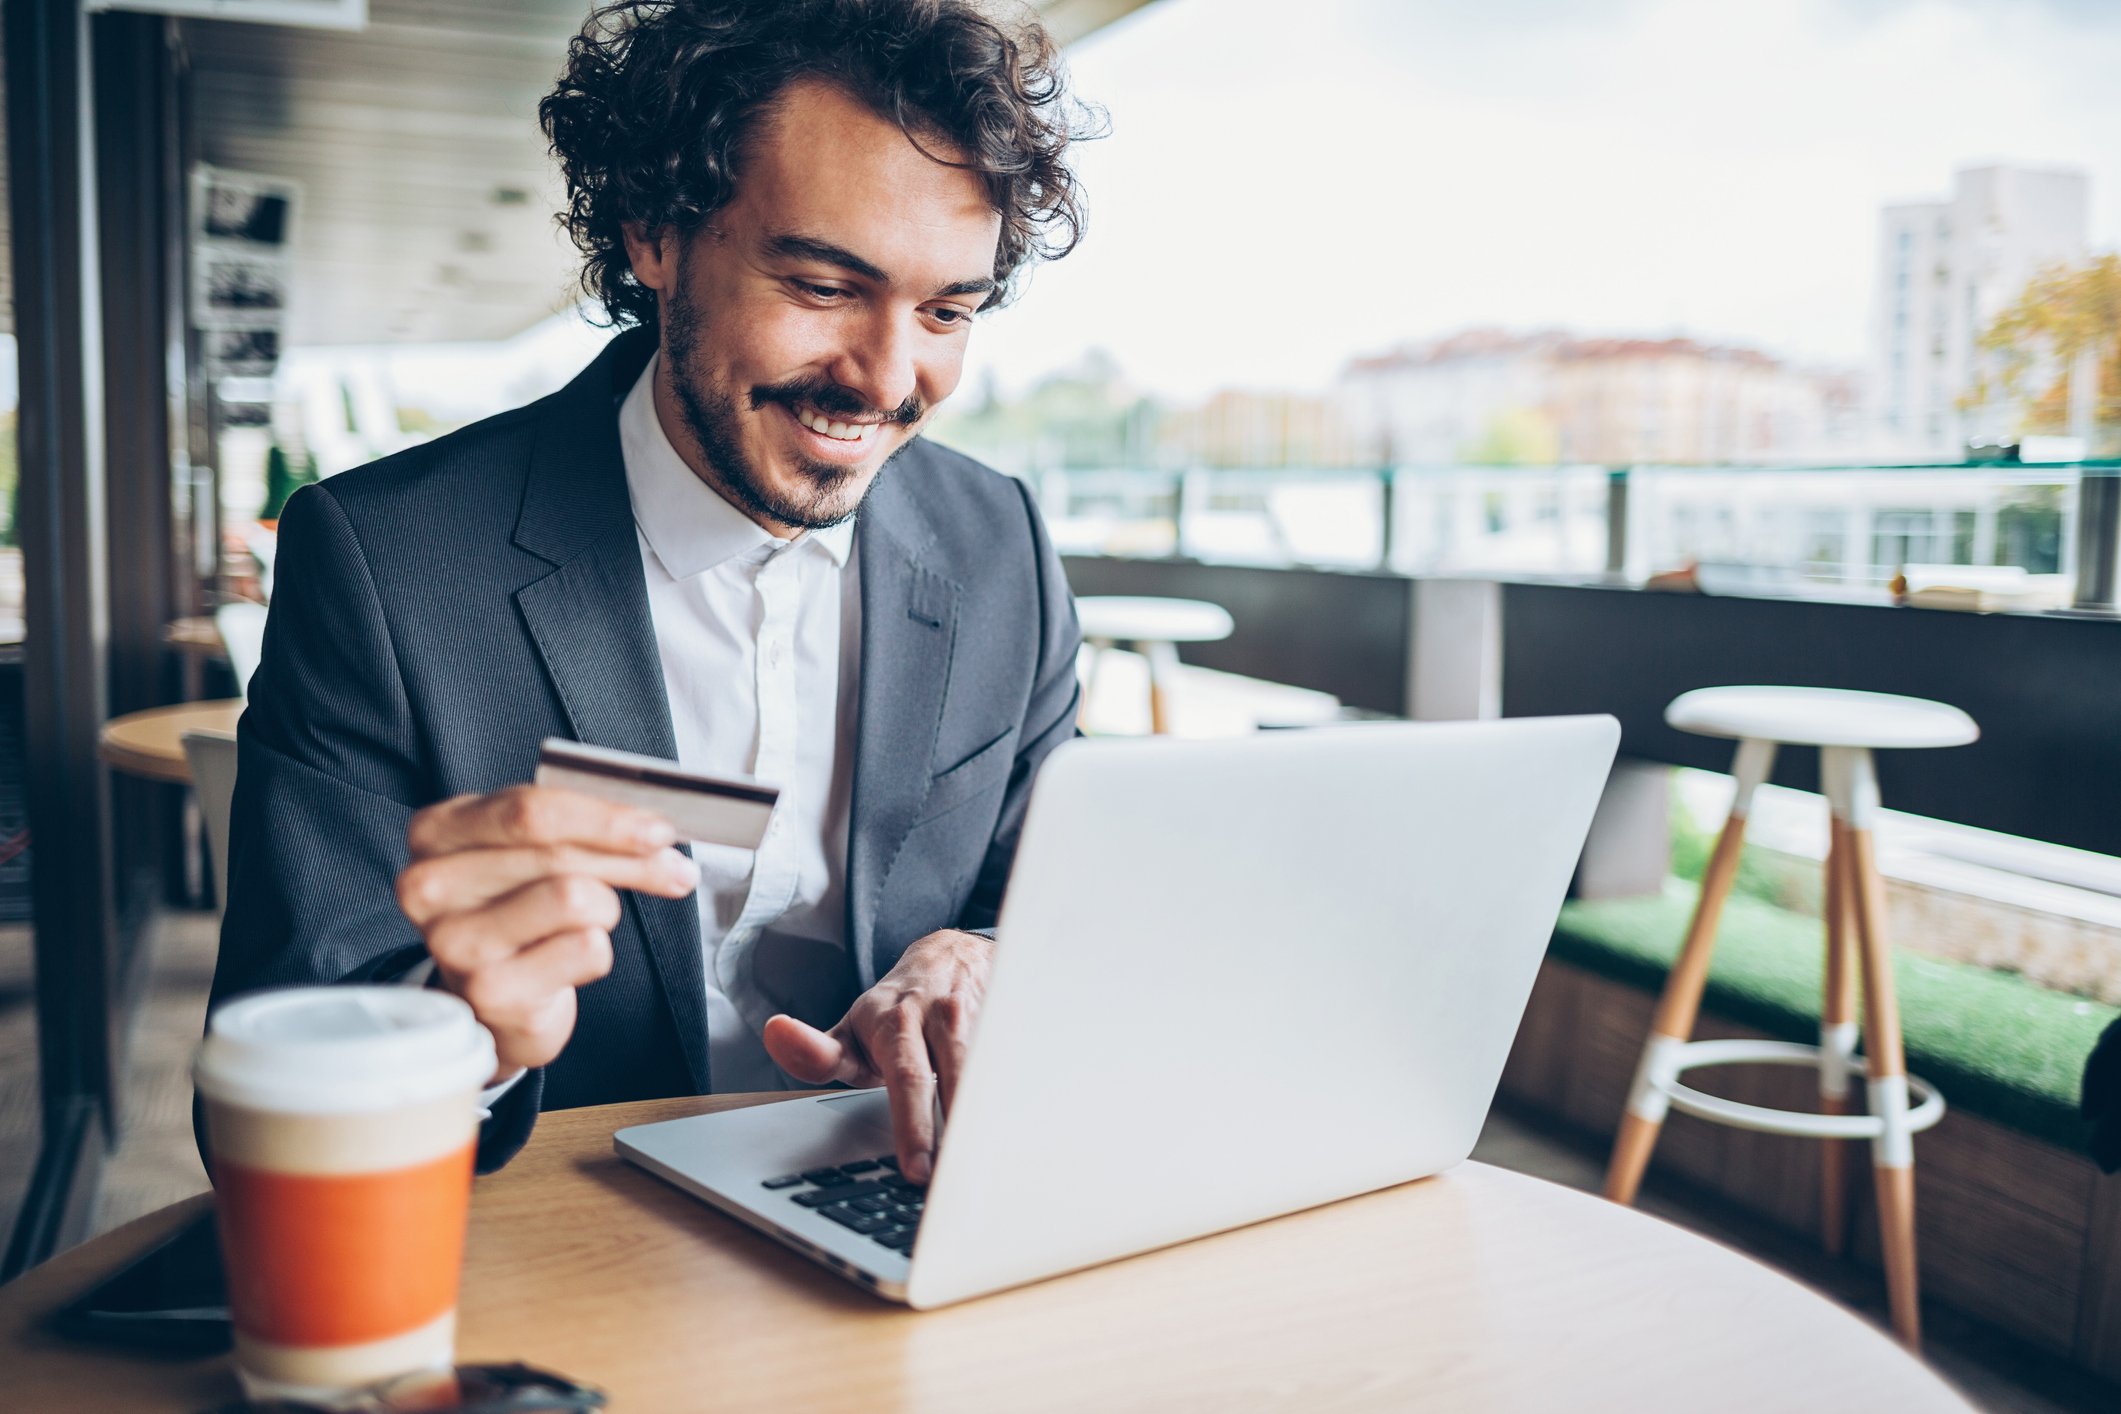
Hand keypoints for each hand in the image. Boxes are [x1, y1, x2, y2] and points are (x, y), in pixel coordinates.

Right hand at [398, 785, 697, 1078]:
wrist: (492, 998)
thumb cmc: (516, 908)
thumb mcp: (527, 851)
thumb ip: (576, 826)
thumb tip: (653, 827)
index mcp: (437, 832)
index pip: (530, 811)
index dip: (605, 817)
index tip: (659, 828)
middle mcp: (431, 886)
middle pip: (557, 854)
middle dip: (632, 858)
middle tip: (675, 869)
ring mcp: (455, 943)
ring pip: (575, 898)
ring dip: (606, 908)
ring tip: (591, 920)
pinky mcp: (491, 992)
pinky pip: (586, 949)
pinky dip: (598, 951)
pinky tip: (570, 959)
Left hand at [761, 928, 993, 1181]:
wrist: (951, 957)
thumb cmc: (896, 1010)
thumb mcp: (851, 1030)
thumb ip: (817, 1051)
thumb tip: (775, 1034)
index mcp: (898, 1022)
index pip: (906, 1079)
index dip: (913, 1126)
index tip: (917, 1171)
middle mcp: (943, 1018)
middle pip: (955, 1083)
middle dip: (957, 1138)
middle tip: (954, 1188)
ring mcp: (983, 1022)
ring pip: (990, 1079)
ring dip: (988, 1126)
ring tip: (985, 1175)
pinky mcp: (1011, 1029)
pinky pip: (1014, 1074)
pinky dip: (1013, 1109)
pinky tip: (1011, 1144)